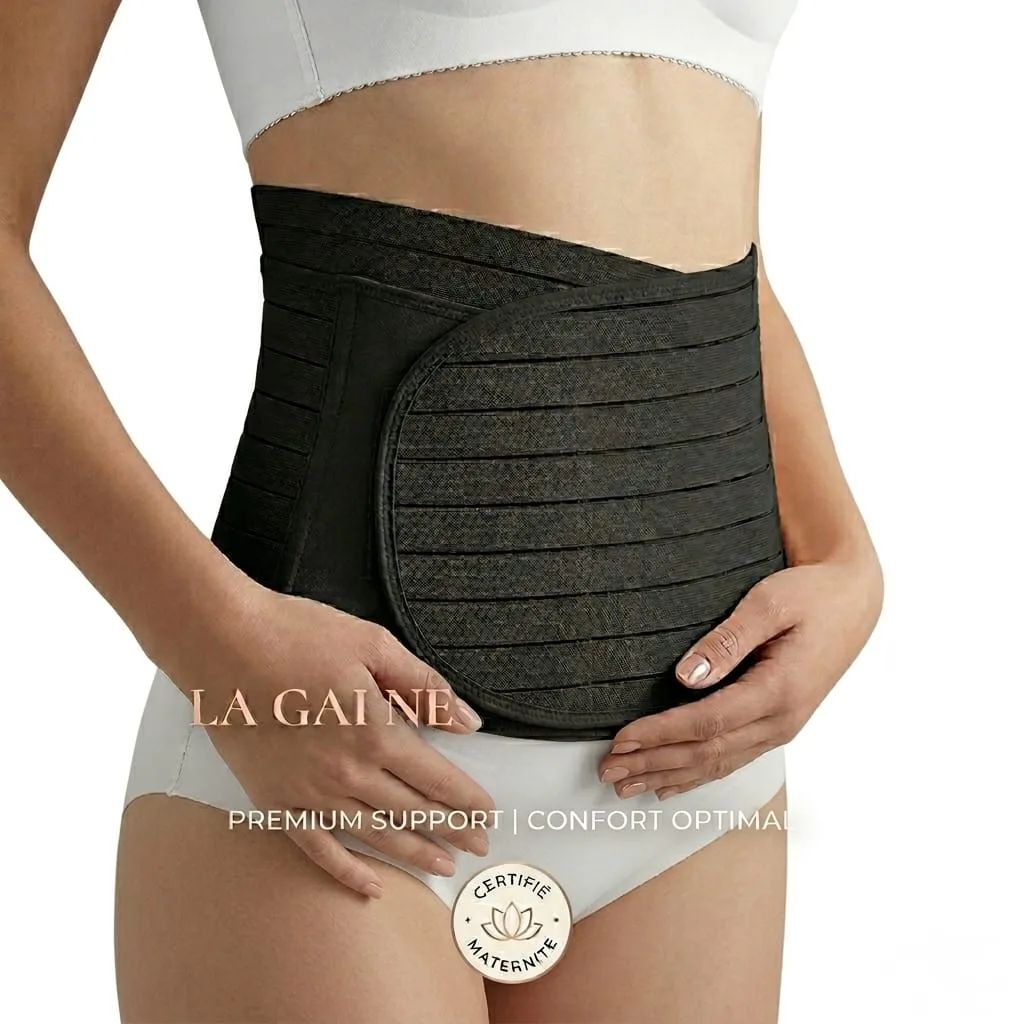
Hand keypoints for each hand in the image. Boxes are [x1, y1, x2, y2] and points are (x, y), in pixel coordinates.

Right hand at [164, 578, 495, 897]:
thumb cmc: (293, 634)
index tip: (488, 813)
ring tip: (443, 866)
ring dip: (414, 853)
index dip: (468, 800)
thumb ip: (424, 688)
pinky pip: (318, 848)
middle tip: (478, 844)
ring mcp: (309, 791)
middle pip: (413, 810)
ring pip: (374, 834)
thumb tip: (467, 721)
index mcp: (375, 730)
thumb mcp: (373, 645)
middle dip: (453, 829)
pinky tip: (371, 885)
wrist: (220, 643)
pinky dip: (347, 871)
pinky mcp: (275, 800)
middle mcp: (346, 771)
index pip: (437, 778)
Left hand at [597, 556, 882, 798]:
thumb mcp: (770, 604)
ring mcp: (781, 728)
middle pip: (706, 753)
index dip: (660, 735)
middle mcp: (781, 721)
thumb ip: (728, 640)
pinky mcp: (777, 726)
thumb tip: (686, 676)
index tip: (622, 740)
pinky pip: (731, 760)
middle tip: (609, 771)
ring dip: (668, 776)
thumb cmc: (813, 595)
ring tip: (626, 786)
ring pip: (717, 764)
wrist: (854, 601)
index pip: (707, 723)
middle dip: (653, 764)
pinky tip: (669, 785)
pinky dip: (696, 776)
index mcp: (779, 691)